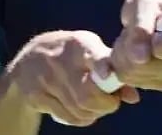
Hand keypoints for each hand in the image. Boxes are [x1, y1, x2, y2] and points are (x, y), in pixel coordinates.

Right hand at [7, 30, 139, 126]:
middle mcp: (60, 59)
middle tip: (111, 101)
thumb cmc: (70, 54)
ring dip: (94, 113)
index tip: (109, 77)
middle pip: (88, 94)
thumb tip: (133, 97)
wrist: (28, 61)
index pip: (92, 56)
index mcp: (79, 44)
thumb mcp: (90, 51)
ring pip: (79, 109)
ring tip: (96, 105)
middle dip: (106, 104)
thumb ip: (113, 70)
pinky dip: (80, 118)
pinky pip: (67, 116)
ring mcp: (46, 79)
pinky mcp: (36, 96)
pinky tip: (81, 110)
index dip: (102, 68)